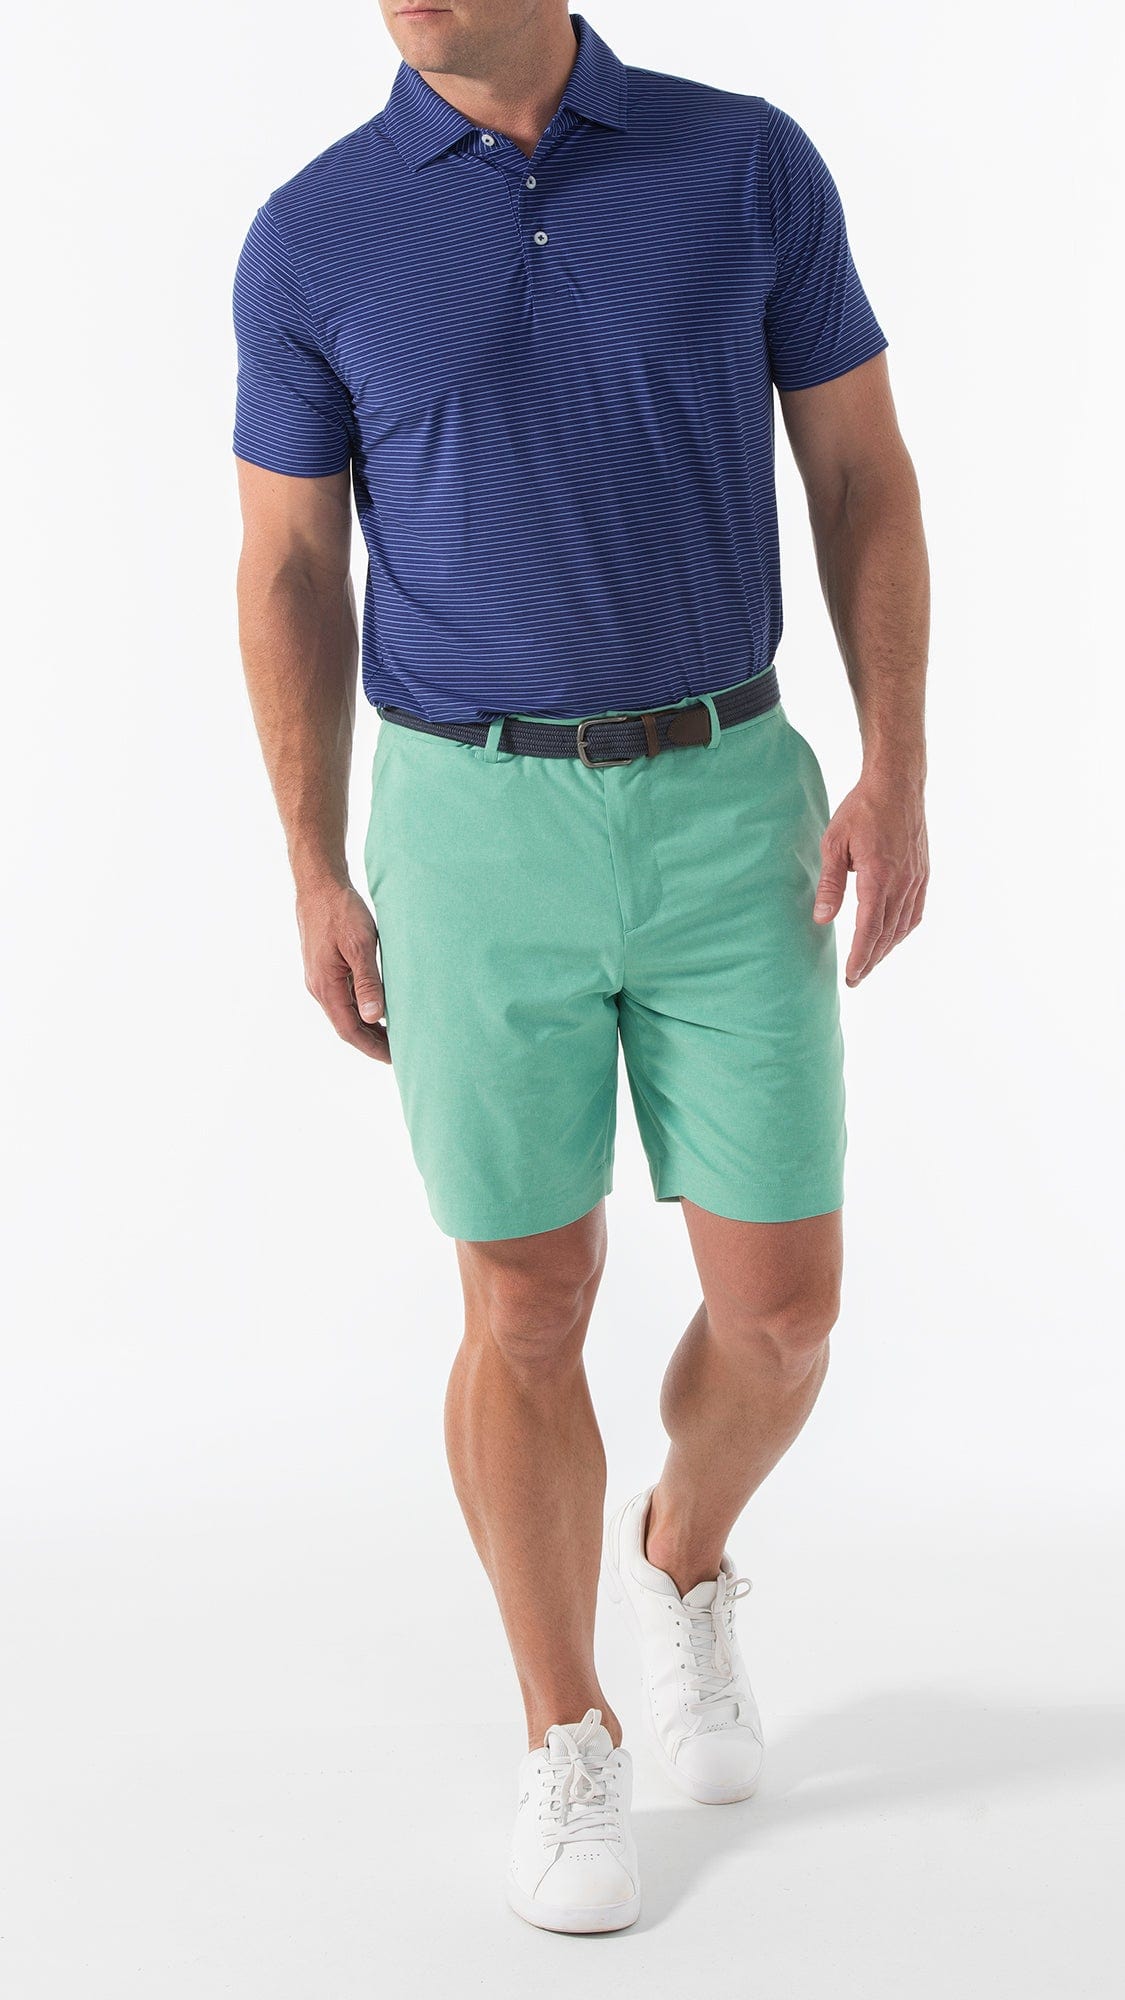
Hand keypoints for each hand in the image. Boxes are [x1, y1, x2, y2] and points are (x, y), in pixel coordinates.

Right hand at [296, 879, 390, 1061]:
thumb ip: (367, 981)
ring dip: (368, 1027)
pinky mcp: (325, 969)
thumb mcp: (360, 945)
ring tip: (394, 1035)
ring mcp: (320, 979)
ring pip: (345, 1013)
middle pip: (347, 1026)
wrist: (319, 886)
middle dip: (372, 1042)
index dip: (372, 1047)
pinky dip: (362, 1009)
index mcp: (325, 986)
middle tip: (400, 1052)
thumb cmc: (341, 911)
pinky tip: (379, 1008)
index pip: (350, 1030)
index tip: (394, 1058)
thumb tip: (373, 1017)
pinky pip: (344, 998)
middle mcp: (319, 987)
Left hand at [812, 774, 928, 985]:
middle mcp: (902, 881)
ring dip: (887, 948)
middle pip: (887, 933)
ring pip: (903, 925)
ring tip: (871, 963)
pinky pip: (916, 911)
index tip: (852, 976)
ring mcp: (916, 878)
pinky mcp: (923, 872)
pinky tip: (893, 937)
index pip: (870, 928)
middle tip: (856, 979)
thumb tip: (822, 919)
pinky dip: (903, 930)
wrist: (897, 783)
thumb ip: (830, 884)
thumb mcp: (834, 843)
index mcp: (879, 875)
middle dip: (871, 959)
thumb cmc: (861, 809)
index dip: (861, 956)